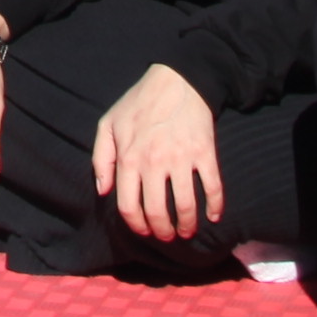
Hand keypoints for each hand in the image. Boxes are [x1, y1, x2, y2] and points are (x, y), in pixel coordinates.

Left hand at [93, 65, 223, 243]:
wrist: (177, 80)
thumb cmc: (138, 103)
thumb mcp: (108, 125)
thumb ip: (100, 159)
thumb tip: (103, 191)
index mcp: (129, 158)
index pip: (129, 206)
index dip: (137, 226)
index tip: (145, 231)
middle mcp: (154, 162)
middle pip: (157, 212)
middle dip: (162, 232)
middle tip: (166, 235)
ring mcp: (181, 158)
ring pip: (185, 206)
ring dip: (187, 226)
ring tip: (187, 231)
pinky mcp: (204, 153)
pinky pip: (213, 187)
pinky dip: (215, 207)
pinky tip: (213, 216)